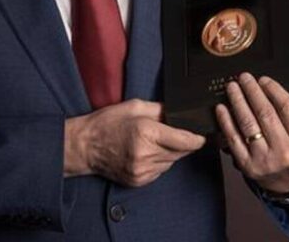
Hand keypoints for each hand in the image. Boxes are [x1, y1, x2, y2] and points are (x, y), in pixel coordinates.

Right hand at [64, 99, 205, 186]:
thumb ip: (162, 110)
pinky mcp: (139, 180)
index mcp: (147, 133)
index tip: (205, 134)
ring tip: (156, 141)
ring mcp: (142, 170)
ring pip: (172, 162)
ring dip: (172, 152)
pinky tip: (148, 152)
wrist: (84, 147)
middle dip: (184, 142)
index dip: (198, 137)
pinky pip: (161, 170)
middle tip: (177, 132)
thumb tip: (182, 113)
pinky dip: (160, 161)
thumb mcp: (136, 106)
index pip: (186, 140)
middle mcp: (146, 154)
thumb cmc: (107, 123)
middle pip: (181, 152)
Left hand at [215, 73, 288, 194]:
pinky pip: (234, 139)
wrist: (288, 181)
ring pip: (248, 124)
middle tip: (245, 78)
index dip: (274, 90)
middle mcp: (285, 152)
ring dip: (238, 102)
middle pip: (265, 114)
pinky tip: (222, 108)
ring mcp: (265, 160)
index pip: (288, 108)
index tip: (264, 80)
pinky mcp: (248, 165)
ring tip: (232, 87)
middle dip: (252, 92)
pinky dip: (226, 122)